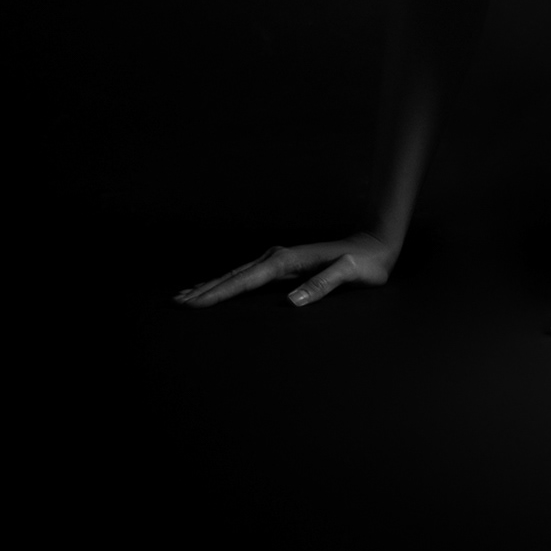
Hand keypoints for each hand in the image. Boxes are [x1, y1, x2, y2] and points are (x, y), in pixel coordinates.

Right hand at [174, 233, 396, 308]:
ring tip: (185, 296)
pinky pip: (247, 276)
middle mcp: (278, 257)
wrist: (376, 246)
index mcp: (288, 260)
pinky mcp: (283, 265)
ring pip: (236, 275)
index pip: (245, 280)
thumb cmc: (365, 264)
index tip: (193, 303)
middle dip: (204, 290)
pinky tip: (218, 288)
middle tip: (174, 304)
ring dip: (211, 286)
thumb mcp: (350, 274)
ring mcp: (279, 260)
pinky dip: (227, 282)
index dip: (218, 293)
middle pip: (233, 276)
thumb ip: (324, 285)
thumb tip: (292, 301)